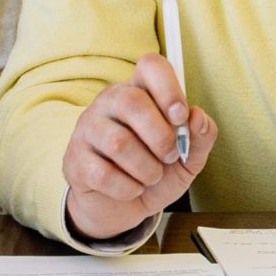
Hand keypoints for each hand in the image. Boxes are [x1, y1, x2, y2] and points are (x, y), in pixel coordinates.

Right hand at [61, 54, 212, 241]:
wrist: (122, 209)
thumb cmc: (154, 173)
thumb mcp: (187, 158)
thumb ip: (200, 137)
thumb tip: (198, 117)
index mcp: (139, 91)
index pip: (150, 66)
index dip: (169, 87)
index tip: (180, 116)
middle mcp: (109, 102)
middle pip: (132, 102)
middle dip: (161, 136)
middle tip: (170, 156)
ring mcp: (87, 129)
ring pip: (118, 142)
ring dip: (147, 169)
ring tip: (151, 176)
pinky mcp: (75, 160)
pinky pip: (104, 173)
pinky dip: (127, 188)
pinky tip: (131, 188)